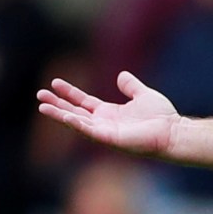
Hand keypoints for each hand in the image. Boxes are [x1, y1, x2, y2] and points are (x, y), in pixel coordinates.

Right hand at [37, 71, 180, 157]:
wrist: (173, 131)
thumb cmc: (161, 117)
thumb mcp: (143, 95)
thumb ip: (131, 86)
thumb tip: (121, 75)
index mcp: (110, 112)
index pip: (84, 101)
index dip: (69, 92)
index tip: (54, 83)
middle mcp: (104, 122)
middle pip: (75, 111)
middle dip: (57, 104)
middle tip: (39, 95)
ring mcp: (105, 132)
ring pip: (77, 122)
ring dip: (59, 115)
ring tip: (42, 107)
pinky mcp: (110, 139)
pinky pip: (90, 131)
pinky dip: (77, 124)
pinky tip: (65, 116)